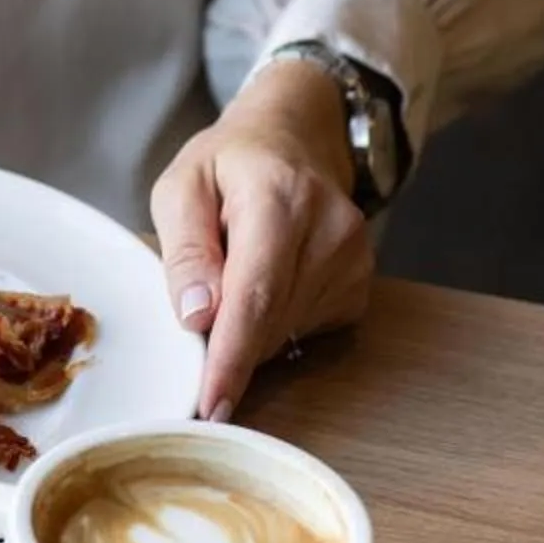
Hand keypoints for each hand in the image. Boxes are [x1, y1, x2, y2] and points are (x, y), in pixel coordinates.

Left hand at [148, 63, 374, 420]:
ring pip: (285, 333)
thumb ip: (185, 249)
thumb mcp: (182, 186)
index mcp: (279, 197)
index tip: (211, 404)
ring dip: (247, 329)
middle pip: (269, 321)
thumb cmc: (229, 163)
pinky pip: (306, 331)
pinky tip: (266, 282)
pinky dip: (273, 324)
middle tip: (193, 325)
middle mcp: (330, 229)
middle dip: (225, 342)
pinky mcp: (361, 284)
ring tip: (232, 276)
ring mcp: (355, 259)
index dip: (231, 357)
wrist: (294, 138)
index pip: (255, 294)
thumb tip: (196, 316)